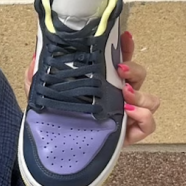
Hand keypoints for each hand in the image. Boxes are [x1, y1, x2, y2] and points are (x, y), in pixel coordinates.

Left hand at [24, 29, 159, 144]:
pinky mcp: (129, 135)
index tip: (124, 37)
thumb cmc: (55, 118)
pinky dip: (144, 117)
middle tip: (120, 70)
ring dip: (141, 95)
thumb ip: (35, 76)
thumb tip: (36, 60)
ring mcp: (126, 115)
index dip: (125, 47)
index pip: (120, 60)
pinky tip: (129, 113)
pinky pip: (148, 125)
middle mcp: (118, 96)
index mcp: (102, 82)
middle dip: (134, 70)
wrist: (55, 147)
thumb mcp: (41, 94)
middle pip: (139, 76)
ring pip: (150, 100)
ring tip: (125, 94)